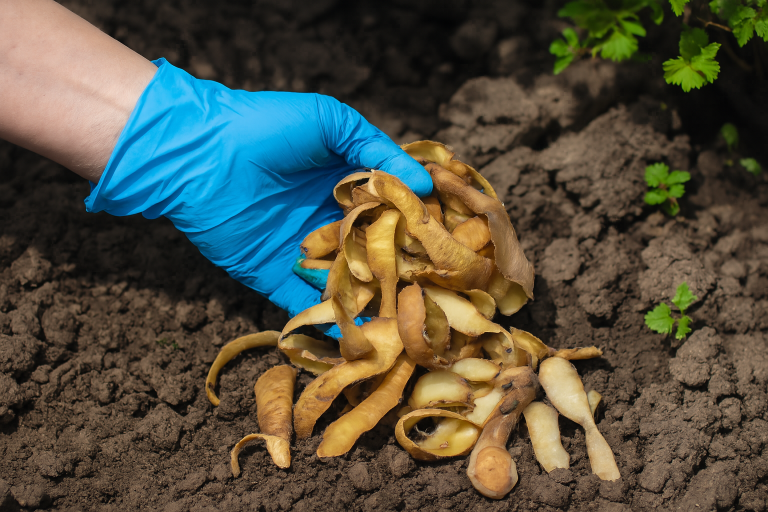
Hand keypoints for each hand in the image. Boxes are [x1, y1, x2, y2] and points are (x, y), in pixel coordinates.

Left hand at [85, 59, 431, 317]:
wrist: (200, 153)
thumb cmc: (267, 127)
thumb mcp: (330, 122)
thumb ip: (376, 148)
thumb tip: (424, 181)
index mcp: (346, 187)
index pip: (393, 212)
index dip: (420, 225)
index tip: (453, 242)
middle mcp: (330, 223)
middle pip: (375, 252)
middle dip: (403, 269)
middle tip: (439, 290)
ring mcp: (305, 252)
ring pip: (348, 283)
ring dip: (374, 300)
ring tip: (409, 321)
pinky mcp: (276, 277)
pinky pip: (307, 305)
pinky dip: (329, 323)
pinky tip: (360, 339)